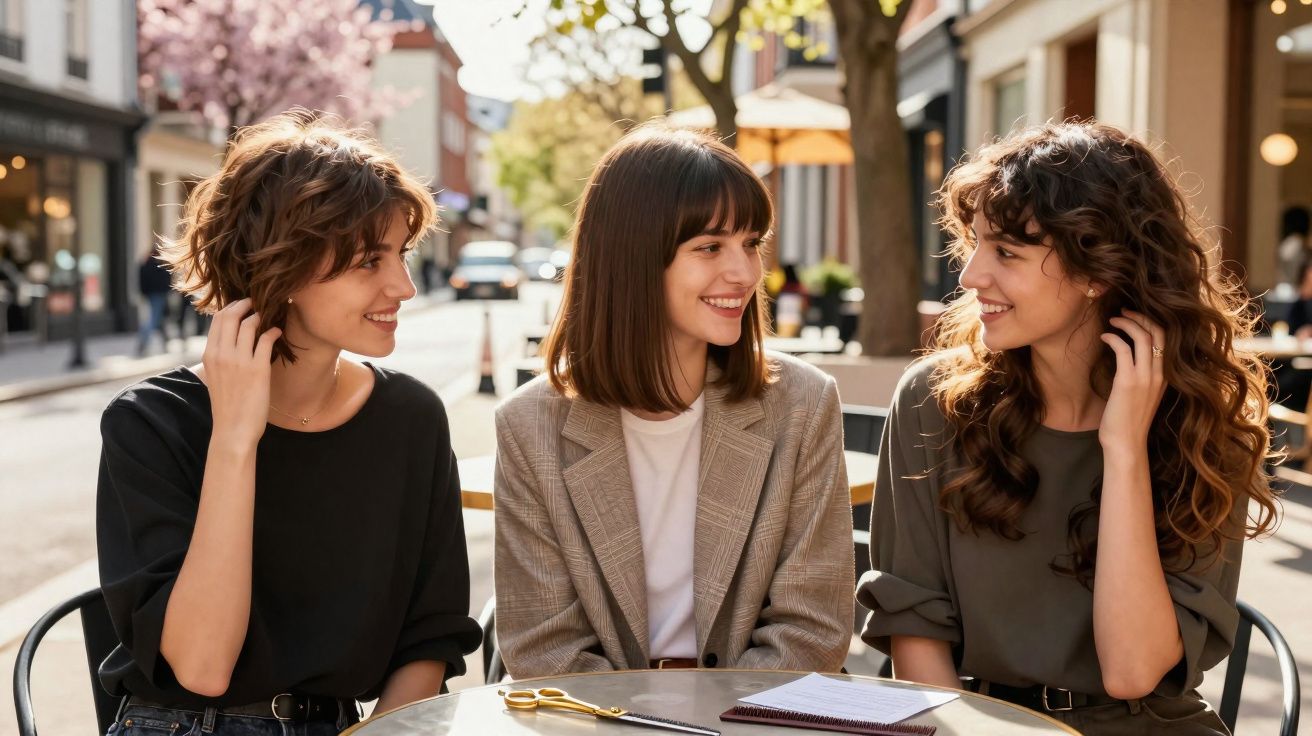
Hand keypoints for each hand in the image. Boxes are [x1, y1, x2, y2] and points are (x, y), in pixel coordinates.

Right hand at [200, 298, 281, 448]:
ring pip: (249, 324)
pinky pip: (266, 339)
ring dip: (261, 316)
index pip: (218, 320)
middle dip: (245, 304)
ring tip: (269, 316)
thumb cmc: (227, 405)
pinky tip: (277, 332)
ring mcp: (239, 361)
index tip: (243, 305)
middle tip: (257, 302)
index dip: (231, 307)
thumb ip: (220, 357)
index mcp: (209, 355)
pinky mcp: (258, 370)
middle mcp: (221, 355)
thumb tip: (230, 340)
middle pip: (231, 315)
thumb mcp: (215, 377)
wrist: (233, 430)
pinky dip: (272, 331)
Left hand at [1099, 309, 1165, 457]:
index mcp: (1166, 377)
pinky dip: (1113, 337)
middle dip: (1141, 317)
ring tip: (1112, 320)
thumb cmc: (1129, 421)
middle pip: (1158, 333)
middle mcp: (1160, 374)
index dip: (1152, 322)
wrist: (1126, 444)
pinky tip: (1104, 337)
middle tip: (1124, 311)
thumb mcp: (1143, 395)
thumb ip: (1143, 376)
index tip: (1136, 316)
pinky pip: (1123, 349)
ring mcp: (1145, 378)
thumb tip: (1129, 357)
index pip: (1167, 339)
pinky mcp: (1128, 382)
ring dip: (1126, 323)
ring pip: (1142, 337)